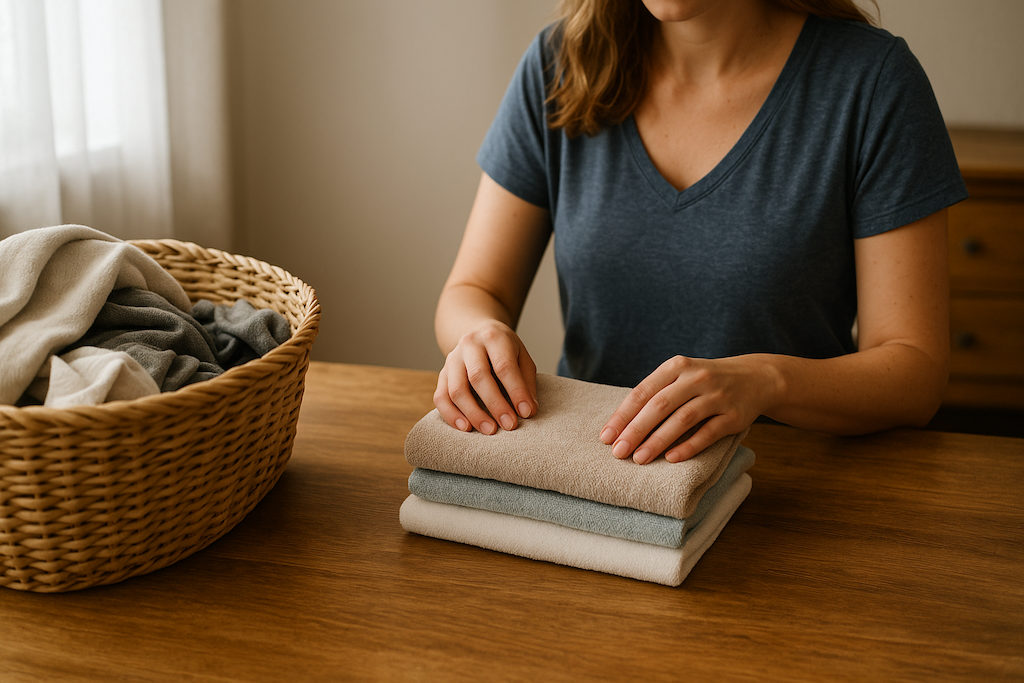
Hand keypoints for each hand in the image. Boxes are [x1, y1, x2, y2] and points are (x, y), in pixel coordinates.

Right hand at [434, 321, 538, 434]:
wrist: (477, 334)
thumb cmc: (504, 350)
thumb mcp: (521, 357)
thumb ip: (526, 382)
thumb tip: (528, 410)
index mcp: (493, 337)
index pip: (504, 366)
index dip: (516, 391)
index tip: (526, 412)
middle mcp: (469, 345)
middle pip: (478, 377)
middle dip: (495, 404)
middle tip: (509, 425)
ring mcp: (452, 359)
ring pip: (457, 389)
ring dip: (473, 413)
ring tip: (489, 430)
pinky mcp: (442, 374)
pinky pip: (441, 397)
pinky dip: (451, 415)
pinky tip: (465, 427)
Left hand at [599, 355, 778, 463]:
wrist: (756, 377)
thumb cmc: (705, 381)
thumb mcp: (681, 376)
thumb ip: (655, 394)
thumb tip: (620, 426)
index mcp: (677, 366)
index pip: (643, 392)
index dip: (623, 416)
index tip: (606, 437)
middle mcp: (696, 378)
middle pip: (659, 406)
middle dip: (636, 430)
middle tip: (618, 452)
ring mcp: (717, 396)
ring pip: (682, 420)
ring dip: (658, 441)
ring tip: (639, 459)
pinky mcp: (734, 415)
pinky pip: (708, 433)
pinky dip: (689, 446)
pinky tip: (671, 459)